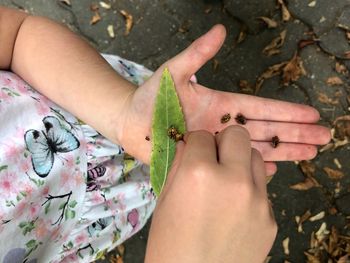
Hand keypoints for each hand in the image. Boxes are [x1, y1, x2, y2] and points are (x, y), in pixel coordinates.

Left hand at [118, 24, 329, 174]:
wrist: (130, 120)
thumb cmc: (151, 95)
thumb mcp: (175, 71)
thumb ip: (198, 54)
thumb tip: (220, 30)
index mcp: (222, 106)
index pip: (261, 108)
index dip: (286, 111)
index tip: (312, 114)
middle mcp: (224, 127)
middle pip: (266, 131)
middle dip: (295, 133)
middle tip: (323, 137)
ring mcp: (216, 146)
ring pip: (255, 150)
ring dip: (283, 152)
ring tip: (310, 153)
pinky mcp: (204, 163)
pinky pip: (233, 168)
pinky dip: (253, 170)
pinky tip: (272, 172)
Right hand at [145, 126, 276, 262]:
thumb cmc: (169, 244)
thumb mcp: (165, 200)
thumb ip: (179, 165)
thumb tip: (189, 143)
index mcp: (199, 174)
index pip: (201, 135)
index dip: (195, 143)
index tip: (194, 153)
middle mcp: (233, 180)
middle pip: (238, 135)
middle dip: (223, 142)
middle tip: (214, 159)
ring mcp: (258, 200)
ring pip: (256, 158)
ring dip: (240, 163)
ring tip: (227, 183)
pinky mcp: (271, 218)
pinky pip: (262, 189)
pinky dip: (249, 190)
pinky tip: (236, 210)